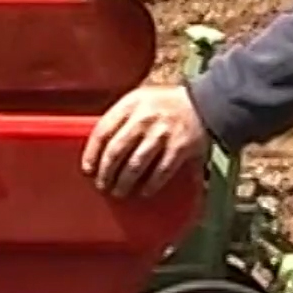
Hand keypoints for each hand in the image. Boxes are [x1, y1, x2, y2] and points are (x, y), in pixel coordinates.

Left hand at [82, 85, 209, 197]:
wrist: (204, 102)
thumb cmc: (165, 103)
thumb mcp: (139, 100)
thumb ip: (121, 119)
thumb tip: (100, 148)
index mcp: (130, 104)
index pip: (102, 132)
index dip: (92, 153)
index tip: (88, 169)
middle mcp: (144, 119)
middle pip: (116, 152)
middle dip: (106, 173)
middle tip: (102, 185)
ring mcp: (162, 134)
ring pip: (135, 165)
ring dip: (124, 182)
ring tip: (119, 192)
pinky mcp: (179, 149)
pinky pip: (160, 173)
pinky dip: (150, 185)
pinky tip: (144, 192)